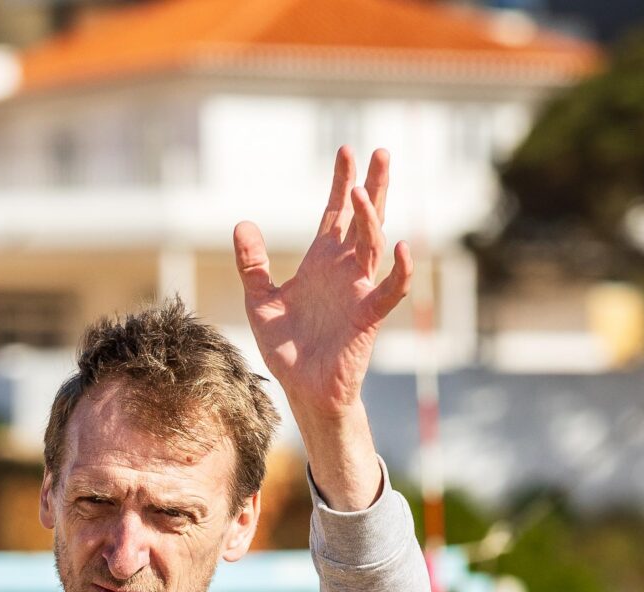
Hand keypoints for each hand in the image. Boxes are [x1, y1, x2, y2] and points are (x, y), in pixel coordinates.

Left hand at [233, 148, 413, 423]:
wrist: (302, 389)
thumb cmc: (286, 347)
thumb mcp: (259, 300)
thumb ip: (252, 264)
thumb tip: (242, 223)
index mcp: (321, 263)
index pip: (334, 214)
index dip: (341, 182)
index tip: (345, 150)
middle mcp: (344, 271)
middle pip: (363, 219)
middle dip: (372, 185)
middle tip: (380, 151)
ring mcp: (359, 291)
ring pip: (373, 245)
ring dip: (372, 218)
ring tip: (364, 192)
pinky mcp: (368, 317)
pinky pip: (390, 290)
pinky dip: (399, 271)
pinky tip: (401, 247)